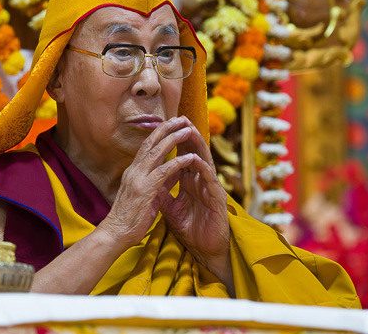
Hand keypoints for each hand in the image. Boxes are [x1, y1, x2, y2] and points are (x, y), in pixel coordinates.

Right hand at [97, 117, 203, 246]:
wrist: (116, 234)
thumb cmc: (131, 218)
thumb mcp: (148, 195)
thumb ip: (161, 182)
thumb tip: (176, 172)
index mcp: (133, 171)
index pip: (147, 146)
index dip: (160, 132)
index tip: (173, 123)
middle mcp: (134, 171)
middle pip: (151, 143)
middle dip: (167, 128)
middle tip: (181, 118)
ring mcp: (138, 179)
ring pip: (157, 152)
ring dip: (173, 139)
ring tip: (187, 130)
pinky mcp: (145, 190)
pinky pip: (164, 172)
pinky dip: (177, 163)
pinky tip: (190, 158)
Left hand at [160, 120, 230, 268]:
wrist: (205, 249)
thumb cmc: (191, 228)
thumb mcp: (170, 209)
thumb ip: (162, 193)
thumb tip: (150, 182)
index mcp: (190, 182)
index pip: (182, 157)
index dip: (176, 142)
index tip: (166, 127)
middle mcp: (201, 182)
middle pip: (195, 153)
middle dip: (188, 136)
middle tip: (181, 118)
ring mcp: (210, 189)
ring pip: (205, 162)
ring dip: (198, 146)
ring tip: (191, 131)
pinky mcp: (217, 200)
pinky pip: (210, 181)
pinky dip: (203, 170)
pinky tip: (197, 160)